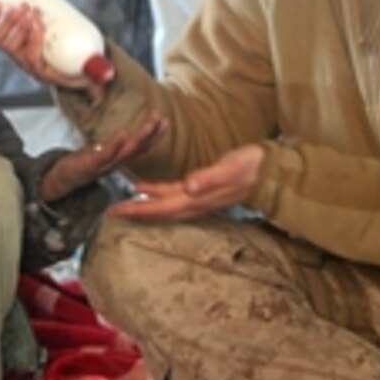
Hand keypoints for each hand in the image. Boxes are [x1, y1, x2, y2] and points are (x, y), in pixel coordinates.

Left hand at [0, 0, 89, 89]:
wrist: (58, 61)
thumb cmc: (74, 63)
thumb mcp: (87, 69)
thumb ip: (98, 70)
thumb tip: (110, 72)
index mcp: (39, 70)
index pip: (30, 58)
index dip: (31, 40)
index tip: (40, 23)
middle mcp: (21, 61)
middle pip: (11, 46)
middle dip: (18, 25)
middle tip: (30, 7)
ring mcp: (10, 49)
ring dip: (5, 19)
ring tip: (19, 3)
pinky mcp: (3, 36)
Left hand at [39, 110, 167, 201]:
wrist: (59, 180)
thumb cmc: (81, 165)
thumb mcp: (100, 153)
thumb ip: (112, 146)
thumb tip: (123, 132)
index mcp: (117, 160)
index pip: (140, 148)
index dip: (154, 136)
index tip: (165, 122)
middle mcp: (114, 163)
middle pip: (138, 149)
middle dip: (152, 134)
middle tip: (162, 119)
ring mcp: (103, 165)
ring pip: (126, 152)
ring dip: (140, 137)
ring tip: (150, 122)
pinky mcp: (89, 165)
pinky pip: (105, 155)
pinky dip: (115, 145)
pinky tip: (122, 132)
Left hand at [107, 143, 264, 220]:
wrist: (270, 171)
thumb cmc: (251, 167)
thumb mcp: (231, 168)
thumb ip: (209, 178)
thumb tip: (188, 187)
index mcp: (197, 198)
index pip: (161, 208)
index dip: (137, 210)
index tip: (115, 213)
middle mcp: (195, 202)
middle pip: (158, 211)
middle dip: (134, 212)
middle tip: (110, 213)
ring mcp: (198, 198)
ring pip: (164, 205)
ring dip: (143, 206)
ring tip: (122, 204)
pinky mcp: (202, 190)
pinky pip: (173, 196)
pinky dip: (156, 194)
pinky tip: (145, 189)